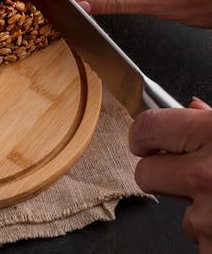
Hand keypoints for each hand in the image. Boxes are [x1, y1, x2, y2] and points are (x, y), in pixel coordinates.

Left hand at [130, 97, 211, 251]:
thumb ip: (210, 121)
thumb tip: (191, 109)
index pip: (145, 128)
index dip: (144, 136)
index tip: (150, 142)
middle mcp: (205, 174)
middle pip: (144, 174)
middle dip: (164, 176)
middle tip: (194, 175)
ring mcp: (209, 216)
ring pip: (179, 216)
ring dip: (199, 213)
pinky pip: (200, 243)